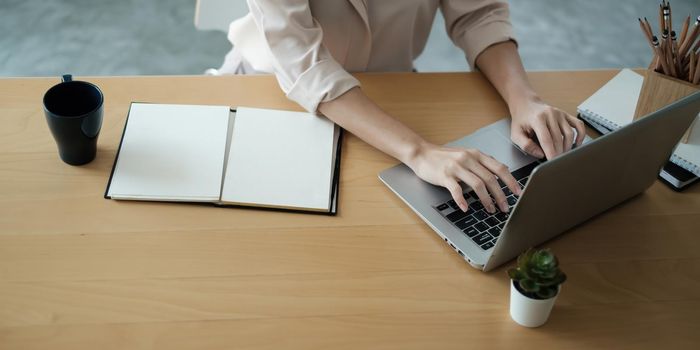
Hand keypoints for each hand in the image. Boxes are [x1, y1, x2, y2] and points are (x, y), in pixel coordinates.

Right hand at [406, 143, 521, 212]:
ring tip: (490, 209)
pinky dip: (462, 200)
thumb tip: (502, 171)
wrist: (422, 153)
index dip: (510, 181)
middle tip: (505, 207)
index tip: (518, 192)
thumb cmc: (444, 157)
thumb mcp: (466, 155)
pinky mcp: (444, 175)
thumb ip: (483, 162)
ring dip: (486, 200)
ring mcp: (456, 167)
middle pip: (490, 179)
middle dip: (500, 195)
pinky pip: (456, 189)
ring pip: (477, 185)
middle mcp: (468, 159)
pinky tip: (466, 208)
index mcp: (476, 154)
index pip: (499, 168)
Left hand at [510, 98, 585, 159]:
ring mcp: (560, 114)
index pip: (547, 140)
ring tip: (562, 155)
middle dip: (558, 153)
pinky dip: (581, 135)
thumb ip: (525, 145)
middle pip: (559, 138)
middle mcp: (550, 114)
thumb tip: (540, 154)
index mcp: (537, 119)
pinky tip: (577, 143)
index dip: (551, 153)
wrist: (526, 104)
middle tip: (556, 162)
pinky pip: (578, 125)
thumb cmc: (521, 120)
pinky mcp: (566, 114)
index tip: (552, 163)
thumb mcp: (516, 134)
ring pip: (569, 134)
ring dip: (567, 147)